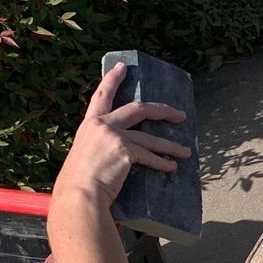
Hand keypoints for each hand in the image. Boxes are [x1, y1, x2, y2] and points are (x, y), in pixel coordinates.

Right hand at [52, 62, 191, 207]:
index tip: (123, 67)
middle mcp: (102, 125)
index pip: (101, 95)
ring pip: (150, 138)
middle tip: (179, 115)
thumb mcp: (86, 155)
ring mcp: (114, 136)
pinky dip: (162, 163)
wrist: (78, 194)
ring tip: (185, 151)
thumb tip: (116, 154)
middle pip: (138, 109)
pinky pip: (150, 156)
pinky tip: (171, 167)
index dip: (113, 79)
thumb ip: (100, 146)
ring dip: (170, 145)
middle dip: (162, 111)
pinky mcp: (125, 151)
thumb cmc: (79, 182)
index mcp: (89, 124)